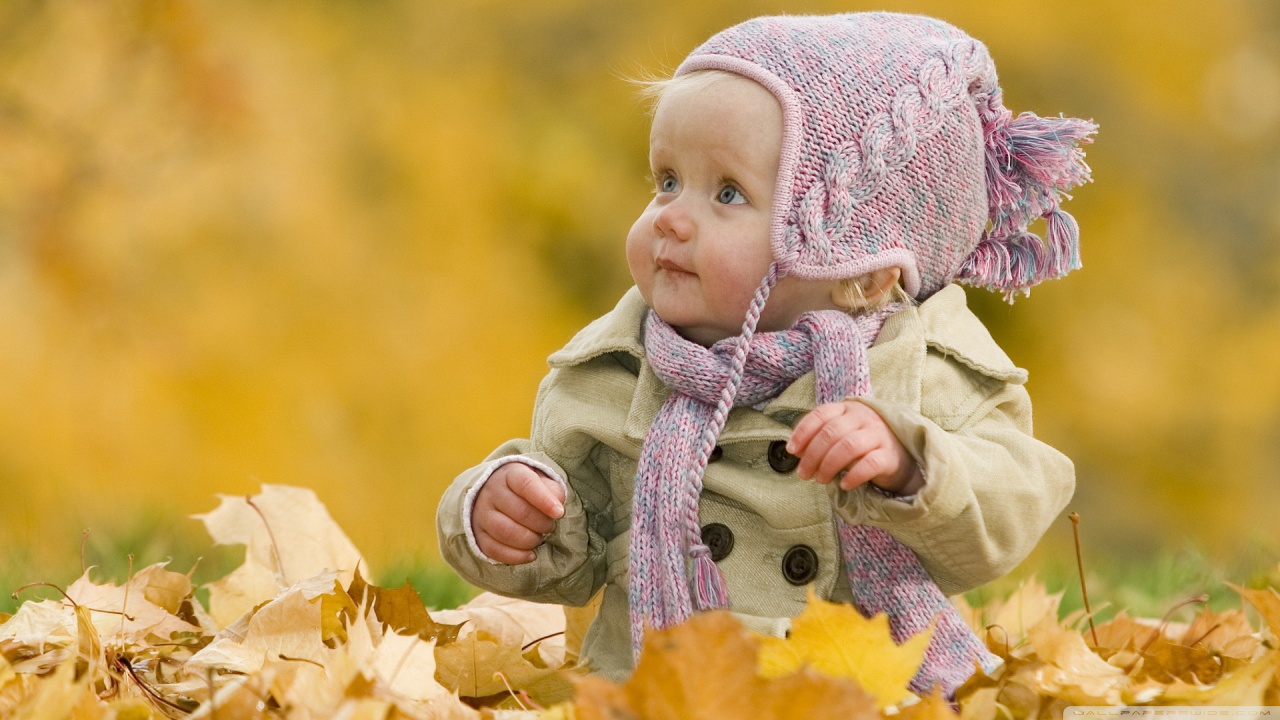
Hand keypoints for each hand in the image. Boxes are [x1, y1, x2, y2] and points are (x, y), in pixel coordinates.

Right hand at [471, 462, 566, 563]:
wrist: (495, 493)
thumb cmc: (526, 490)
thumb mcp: (542, 482)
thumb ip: (553, 492)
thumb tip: (557, 509)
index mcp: (510, 474)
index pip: (526, 484)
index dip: (544, 500)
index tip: (559, 513)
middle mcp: (492, 492)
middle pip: (519, 511)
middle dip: (541, 524)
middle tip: (550, 527)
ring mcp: (482, 513)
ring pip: (506, 532)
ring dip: (529, 540)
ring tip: (539, 538)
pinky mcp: (478, 534)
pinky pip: (494, 550)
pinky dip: (516, 556)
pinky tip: (531, 555)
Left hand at [787, 400, 922, 493]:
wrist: (899, 456)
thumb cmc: (862, 446)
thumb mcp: (839, 437)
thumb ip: (818, 439)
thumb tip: (795, 451)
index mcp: (847, 409)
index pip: (820, 414)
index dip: (803, 432)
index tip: (792, 450)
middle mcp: (863, 417)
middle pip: (831, 432)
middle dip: (812, 455)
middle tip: (804, 474)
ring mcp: (878, 434)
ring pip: (848, 446)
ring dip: (829, 465)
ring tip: (821, 479)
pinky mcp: (889, 454)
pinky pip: (869, 463)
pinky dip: (853, 475)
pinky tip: (844, 484)